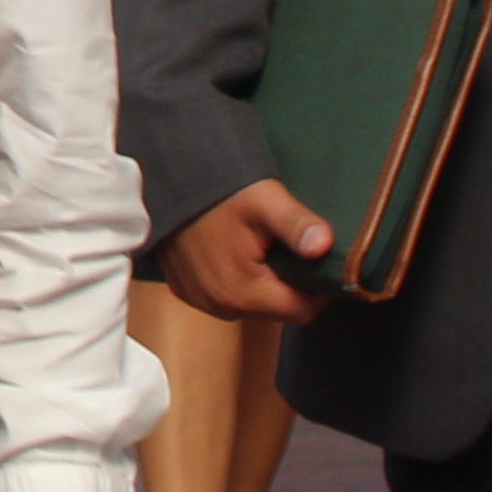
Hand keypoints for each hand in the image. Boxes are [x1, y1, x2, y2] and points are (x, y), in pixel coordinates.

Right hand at [161, 178, 335, 323]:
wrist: (166, 179)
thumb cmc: (218, 190)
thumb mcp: (265, 201)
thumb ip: (296, 225)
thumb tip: (325, 247)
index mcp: (242, 292)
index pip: (303, 311)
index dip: (317, 288)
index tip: (313, 259)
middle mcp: (218, 305)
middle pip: (277, 311)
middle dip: (288, 285)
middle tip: (283, 247)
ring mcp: (199, 301)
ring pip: (253, 307)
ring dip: (264, 285)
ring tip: (259, 248)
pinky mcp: (186, 292)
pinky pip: (227, 299)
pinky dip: (238, 283)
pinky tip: (234, 253)